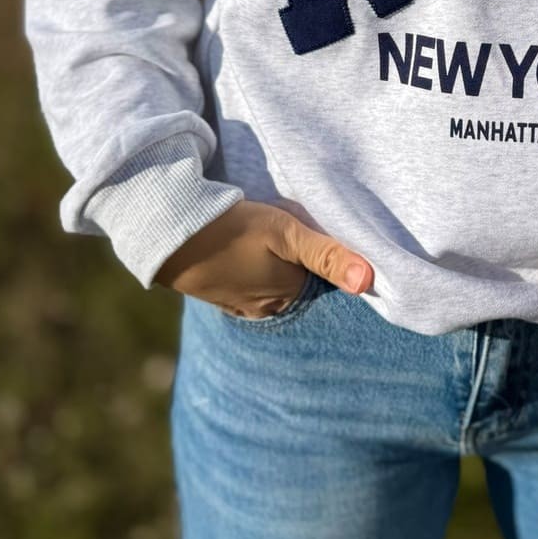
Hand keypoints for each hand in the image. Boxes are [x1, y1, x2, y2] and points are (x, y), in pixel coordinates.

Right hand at [152, 199, 374, 318]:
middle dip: (298, 263)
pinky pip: (246, 285)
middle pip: (296, 282)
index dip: (321, 254)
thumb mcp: (286, 233)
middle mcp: (267, 308)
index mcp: (288, 294)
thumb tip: (368, 281)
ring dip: (272, 267)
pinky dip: (248, 271)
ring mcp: (240, 305)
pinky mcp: (218, 296)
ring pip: (270, 284)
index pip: (321, 277)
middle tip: (286, 235)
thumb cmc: (232, 230)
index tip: (312, 232)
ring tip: (262, 242)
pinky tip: (241, 253)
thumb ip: (327, 254)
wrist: (169, 234)